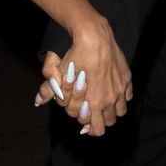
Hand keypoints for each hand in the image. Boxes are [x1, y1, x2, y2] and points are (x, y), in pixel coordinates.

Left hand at [34, 18, 132, 136]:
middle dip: (100, 120)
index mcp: (95, 102)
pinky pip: (127, 96)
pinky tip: (111, 90)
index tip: (84, 123)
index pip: (98, 129)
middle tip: (91, 112)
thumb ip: (50, 90)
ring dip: (111, 110)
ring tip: (102, 103)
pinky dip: (121, 97)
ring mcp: (121, 88)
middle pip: (109, 122)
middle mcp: (111, 98)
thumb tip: (38, 101)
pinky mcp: (127, 78)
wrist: (95, 36)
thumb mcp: (60, 74)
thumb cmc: (76, 55)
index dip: (90, 129)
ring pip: (120, 111)